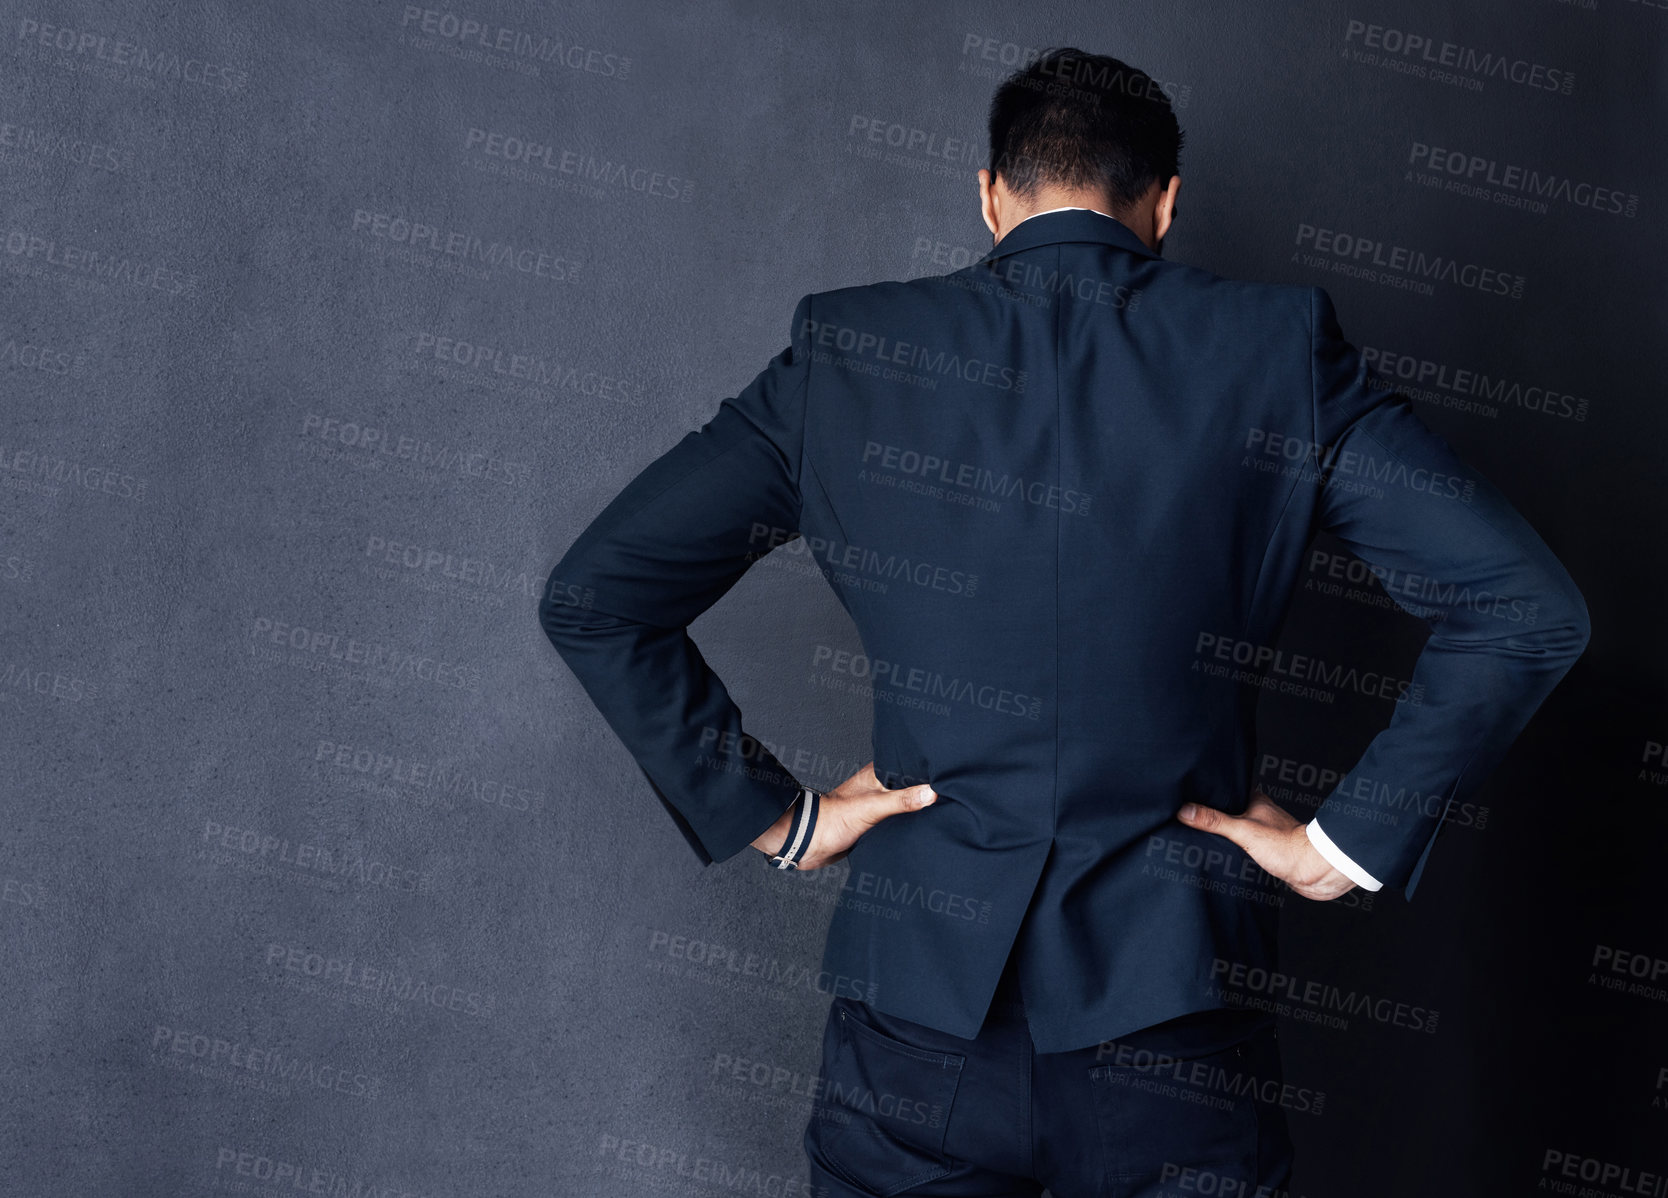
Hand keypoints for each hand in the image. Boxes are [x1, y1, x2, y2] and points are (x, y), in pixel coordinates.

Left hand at [751, 761, 936, 870]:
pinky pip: (897, 823)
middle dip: (927, 790)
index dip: (928, 768)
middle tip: (953, 792)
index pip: (909, 766)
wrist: (810, 843)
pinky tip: (921, 829)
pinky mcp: (873, 825)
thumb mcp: (873, 808)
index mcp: (877, 774)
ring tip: (943, 810)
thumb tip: (932, 793)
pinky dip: (908, 825)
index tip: (950, 770)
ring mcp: (876, 807)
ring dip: (917, 809)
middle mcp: (877, 788)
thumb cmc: (833, 820)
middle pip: (909, 786)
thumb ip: (902, 800)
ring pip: (904, 805)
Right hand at [1176, 789, 1356, 900]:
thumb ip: (1214, 821)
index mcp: (1255, 800)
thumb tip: (1184, 810)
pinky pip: (1242, 848)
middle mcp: (1259, 814)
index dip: (1207, 792)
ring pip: (1235, 830)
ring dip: (1221, 835)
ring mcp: (1263, 833)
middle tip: (1186, 818)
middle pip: (1228, 811)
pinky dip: (1231, 850)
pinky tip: (1219, 856)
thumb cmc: (1286, 847)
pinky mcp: (1267, 852)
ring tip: (1197, 837)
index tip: (1186, 793)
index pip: (1226, 790)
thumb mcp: (1243, 830)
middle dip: (1210, 816)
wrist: (1315, 872)